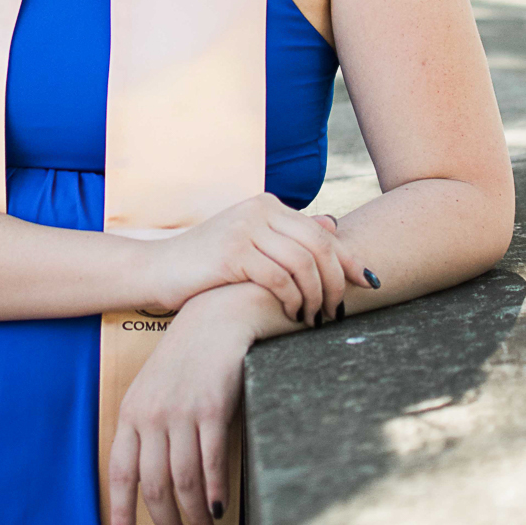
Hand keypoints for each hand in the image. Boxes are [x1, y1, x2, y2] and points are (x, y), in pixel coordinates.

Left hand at [109, 289, 254, 524]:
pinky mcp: (211, 408)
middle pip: (152, 485)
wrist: (217, 316)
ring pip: (182, 481)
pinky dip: (214, 492)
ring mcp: (180, 411)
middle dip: (164, 524)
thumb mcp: (155, 390)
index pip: (119, 471)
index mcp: (131, 412)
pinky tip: (220, 509)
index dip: (121, 511)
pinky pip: (210, 462)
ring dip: (194, 515)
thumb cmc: (187, 358)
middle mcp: (151, 414)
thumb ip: (148, 429)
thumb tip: (150, 480)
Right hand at [141, 194, 369, 327]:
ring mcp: (245, 229)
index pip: (322, 232)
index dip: (349, 259)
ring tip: (313, 319)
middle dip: (335, 284)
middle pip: (319, 247)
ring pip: (303, 264)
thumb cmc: (208, 264)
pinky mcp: (233, 252)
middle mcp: (259, 210)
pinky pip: (280, 279)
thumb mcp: (252, 244)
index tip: (367, 284)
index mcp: (267, 205)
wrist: (159, 270)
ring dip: (316, 298)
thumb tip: (331, 224)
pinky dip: (293, 301)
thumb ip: (289, 236)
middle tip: (336, 312)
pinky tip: (292, 316)